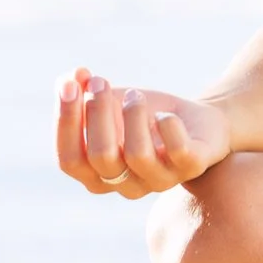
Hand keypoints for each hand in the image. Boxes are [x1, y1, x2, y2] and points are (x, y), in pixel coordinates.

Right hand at [54, 67, 231, 197]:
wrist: (197, 122)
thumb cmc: (143, 115)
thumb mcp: (110, 102)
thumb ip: (83, 90)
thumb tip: (72, 76)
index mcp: (96, 176)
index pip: (70, 161)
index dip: (65, 122)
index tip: (69, 85)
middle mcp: (124, 186)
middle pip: (101, 156)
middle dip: (97, 112)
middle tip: (101, 81)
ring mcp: (159, 180)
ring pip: (137, 154)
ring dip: (133, 115)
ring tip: (135, 95)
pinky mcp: (190, 167)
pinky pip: (177, 149)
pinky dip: (168, 125)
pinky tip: (164, 114)